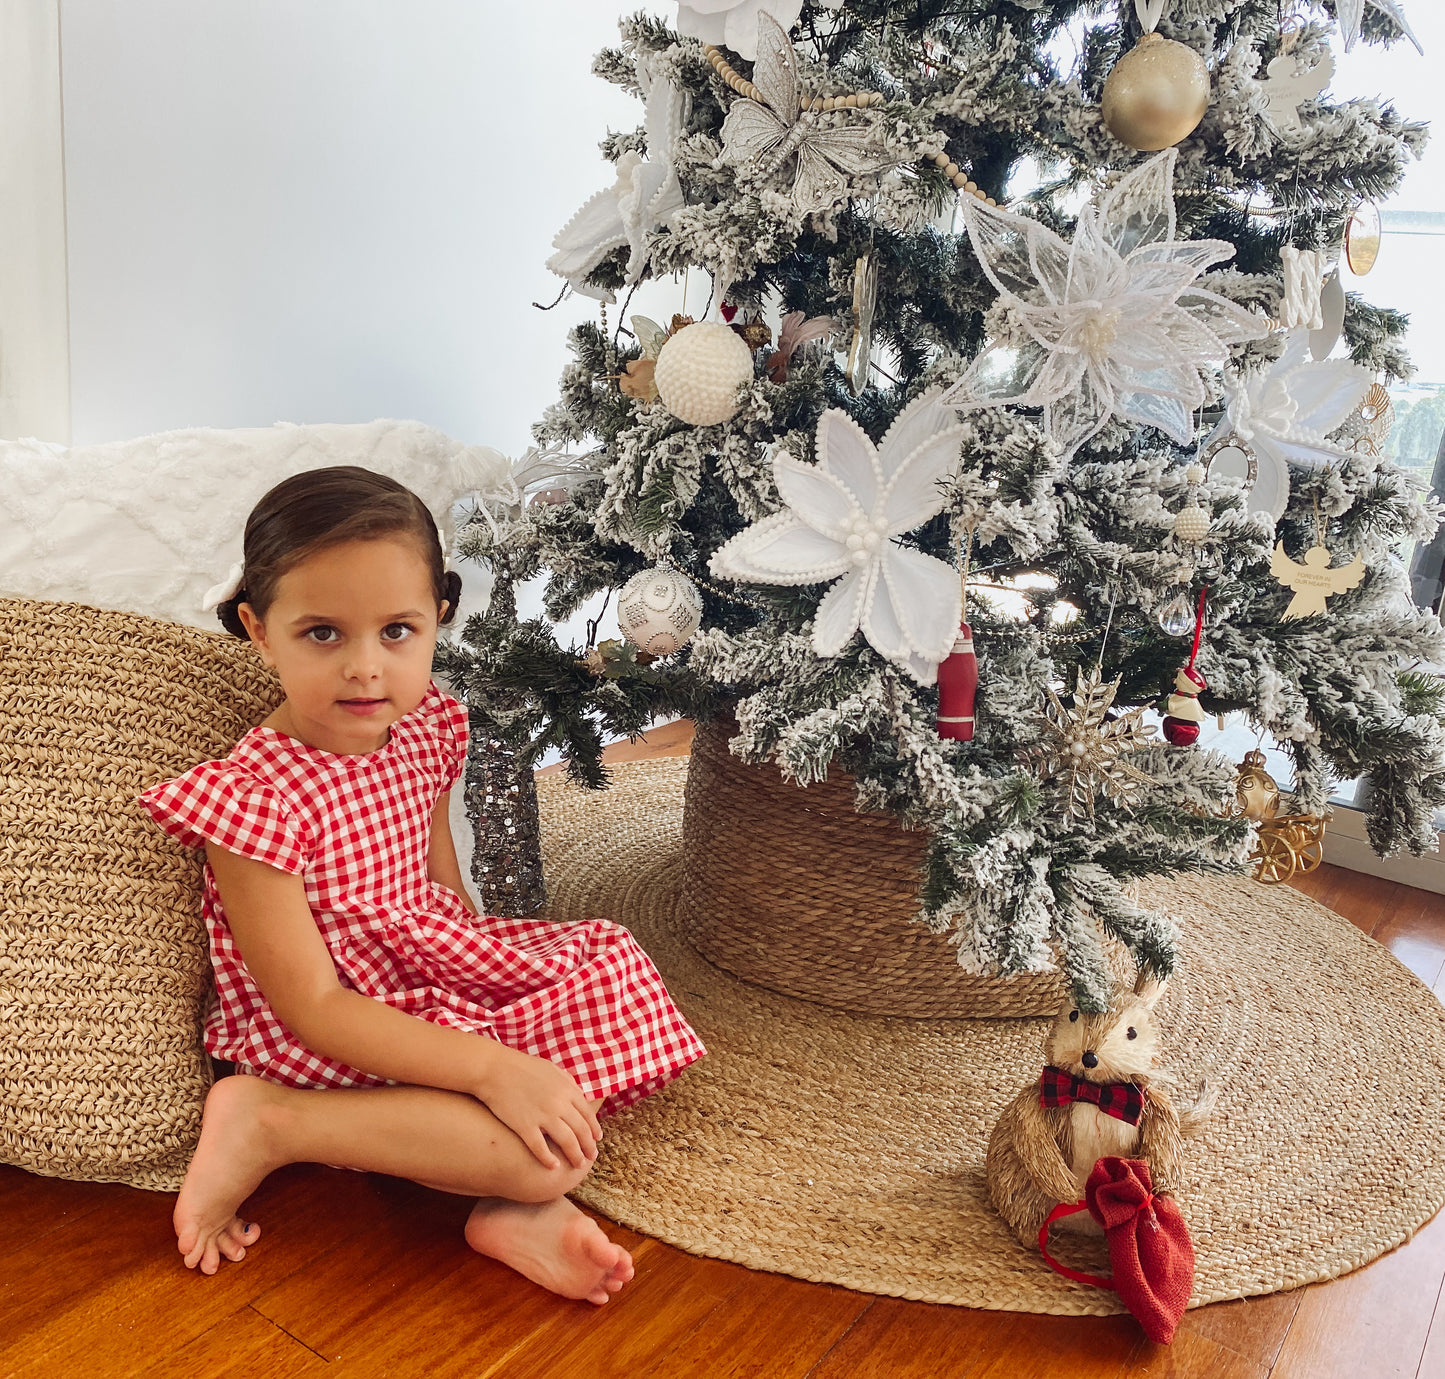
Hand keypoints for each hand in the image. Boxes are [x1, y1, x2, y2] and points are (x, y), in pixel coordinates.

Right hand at [477, 1044, 602, 1170]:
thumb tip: (579, 1094)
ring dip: (575, 1155)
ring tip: (578, 1164)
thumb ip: (567, 1081)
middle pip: (580, 1130)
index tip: (597, 1139)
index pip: (587, 1114)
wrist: (494, 1069)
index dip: (594, 1129)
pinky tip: (553, 1166)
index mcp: (566, 1088)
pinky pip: (540, 1148)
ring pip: (566, 1141)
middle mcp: (558, 1103)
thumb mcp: (550, 1069)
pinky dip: (549, 1159)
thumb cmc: (521, 1067)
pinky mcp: (524, 1126)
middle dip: (588, 1146)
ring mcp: (542, 1115)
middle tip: (591, 1157)